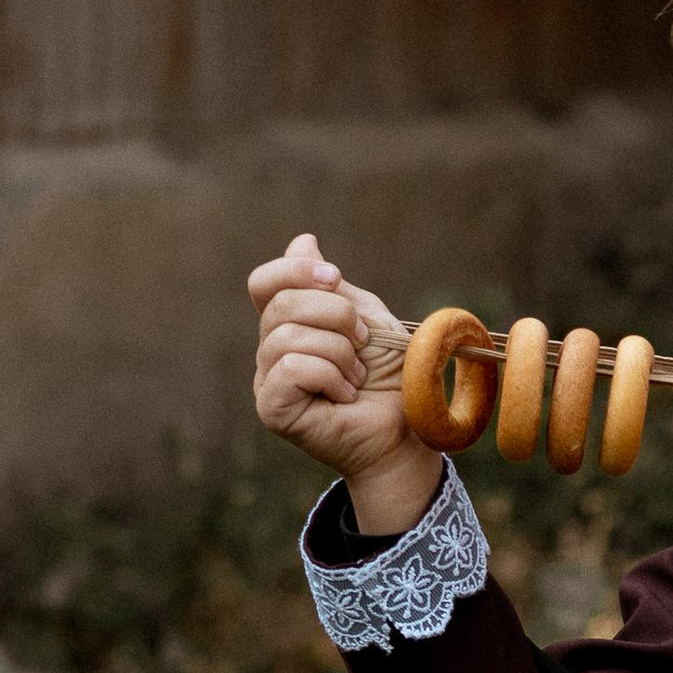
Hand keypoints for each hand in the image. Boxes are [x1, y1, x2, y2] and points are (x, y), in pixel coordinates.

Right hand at [247, 231, 440, 536]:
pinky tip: (345, 395)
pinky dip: (329, 375)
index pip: (264, 281)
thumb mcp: (368, 319)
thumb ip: (334, 287)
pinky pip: (290, 368)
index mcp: (290, 323)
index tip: (336, 279)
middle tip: (363, 343)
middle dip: (335, 314)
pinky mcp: (272, 409)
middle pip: (280, 304)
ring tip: (357, 376)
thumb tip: (303, 240)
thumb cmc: (391, 379)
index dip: (295, 270)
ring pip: (286, 336)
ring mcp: (268, 380)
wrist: (408, 432)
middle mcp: (271, 350)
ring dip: (338, 351)